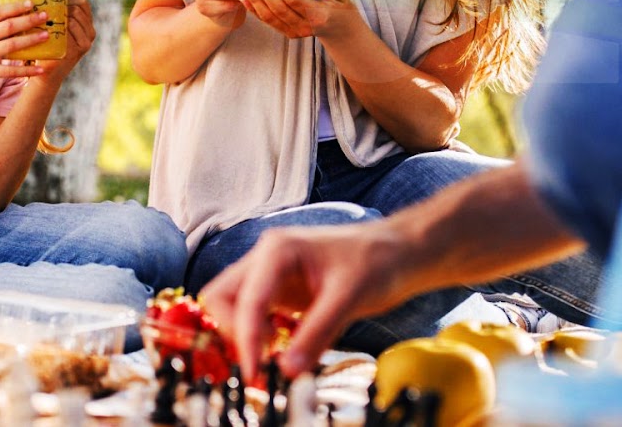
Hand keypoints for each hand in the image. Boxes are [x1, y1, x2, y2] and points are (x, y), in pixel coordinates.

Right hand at [0, 0, 49, 94]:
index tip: (32, 3)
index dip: (17, 7)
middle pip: (9, 25)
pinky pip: (10, 70)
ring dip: (32, 40)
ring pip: (12, 45)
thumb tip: (11, 15)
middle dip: (29, 20)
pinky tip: (41, 69)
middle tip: (46, 16)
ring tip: (46, 36)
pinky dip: (27, 70)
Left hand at [37, 0, 93, 78]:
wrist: (47, 73)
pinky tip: (48, 30)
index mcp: (86, 24)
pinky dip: (59, 26)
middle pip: (78, 7)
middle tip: (45, 12)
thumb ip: (56, 13)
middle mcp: (90, 32)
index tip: (52, 2)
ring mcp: (87, 41)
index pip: (82, 1)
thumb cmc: (47, 46)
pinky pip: (70, 28)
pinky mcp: (80, 49)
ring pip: (74, 16)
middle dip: (61, 7)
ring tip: (44, 20)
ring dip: (58, 16)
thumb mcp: (55, 27)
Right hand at [200, 220, 413, 380]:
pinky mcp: (280, 291)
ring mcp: (271, 274)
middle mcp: (266, 259)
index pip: (246, 299)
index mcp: (278, 250)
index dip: (246, 340)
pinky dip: (258, 335)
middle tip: (259, 362)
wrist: (398, 252)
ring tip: (272, 355)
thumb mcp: (349, 298)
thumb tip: (288, 371)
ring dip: (243, 334)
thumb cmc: (377, 261)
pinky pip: (254, 315)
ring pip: (233, 306)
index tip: (255, 372)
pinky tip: (282, 347)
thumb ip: (316, 334)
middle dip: (234, 332)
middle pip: (222, 297)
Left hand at [239, 0, 356, 39]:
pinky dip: (255, 11)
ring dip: (256, 1)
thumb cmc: (340, 5)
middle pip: (279, 9)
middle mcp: (305, 27)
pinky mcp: (288, 33)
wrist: (340, 29)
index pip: (295, 0)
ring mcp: (296, 33)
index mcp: (319, 16)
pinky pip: (269, 23)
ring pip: (271, 18)